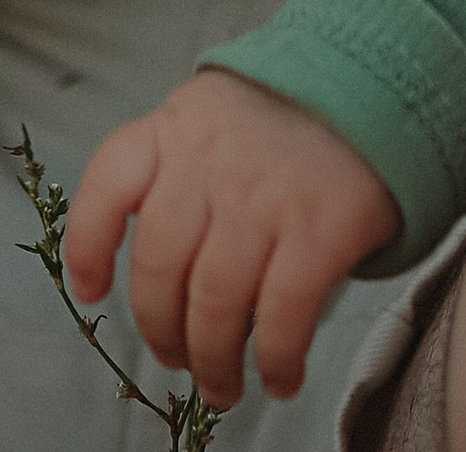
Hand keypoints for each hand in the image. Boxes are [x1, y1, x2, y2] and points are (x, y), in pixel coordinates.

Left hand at [65, 70, 399, 407]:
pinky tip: (279, 377)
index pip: (110, 183)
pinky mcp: (321, 227)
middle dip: (161, 332)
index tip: (92, 291)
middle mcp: (211, 160)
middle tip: (179, 360)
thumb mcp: (215, 112)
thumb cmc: (287, 115)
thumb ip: (176, 167)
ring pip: (215, 304)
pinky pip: (283, 316)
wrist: (377, 78)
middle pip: (161, 267)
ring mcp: (265, 194)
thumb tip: (151, 267)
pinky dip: (276, 361)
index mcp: (177, 127)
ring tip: (223, 386)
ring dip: (214, 362)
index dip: (88, 244)